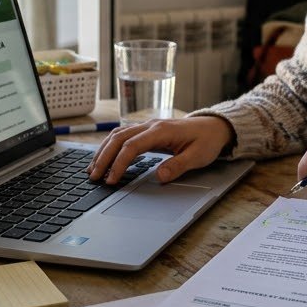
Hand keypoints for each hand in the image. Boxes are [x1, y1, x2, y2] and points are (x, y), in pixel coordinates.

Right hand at [88, 116, 232, 184]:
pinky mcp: (146, 131)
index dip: (119, 163)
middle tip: (94, 177)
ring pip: (117, 135)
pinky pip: (122, 136)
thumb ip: (178, 166)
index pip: (132, 146)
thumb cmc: (206, 140)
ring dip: (103, 151)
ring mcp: (147, 126)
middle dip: (103, 158)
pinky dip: (110, 147)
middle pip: (118, 138)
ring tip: (93, 169)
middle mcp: (150, 125)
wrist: (213, 127)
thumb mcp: (198, 156)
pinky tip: (104, 158)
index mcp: (161, 131)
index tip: (111, 180)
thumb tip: (159, 175)